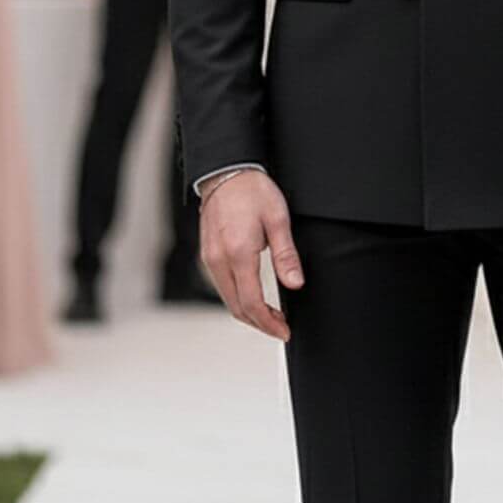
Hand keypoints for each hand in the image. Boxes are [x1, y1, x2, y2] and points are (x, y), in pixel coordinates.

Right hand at [199, 169, 303, 338]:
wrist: (226, 171)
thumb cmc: (253, 191)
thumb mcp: (278, 220)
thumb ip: (286, 255)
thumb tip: (294, 284)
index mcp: (238, 253)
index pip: (252, 303)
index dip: (269, 323)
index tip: (284, 331)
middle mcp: (219, 260)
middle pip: (237, 307)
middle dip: (260, 324)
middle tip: (281, 328)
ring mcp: (210, 258)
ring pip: (228, 299)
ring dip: (249, 313)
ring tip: (271, 316)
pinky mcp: (208, 254)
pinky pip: (222, 286)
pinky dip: (238, 299)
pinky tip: (253, 298)